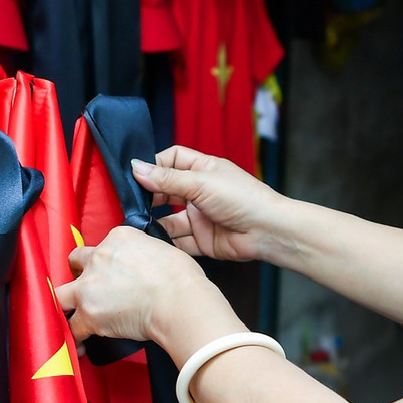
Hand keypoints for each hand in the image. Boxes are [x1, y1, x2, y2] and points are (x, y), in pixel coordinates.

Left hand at [56, 226, 216, 345]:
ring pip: (59, 294)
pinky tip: (81, 344)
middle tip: (90, 287)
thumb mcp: (163, 249)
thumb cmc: (181, 278)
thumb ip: (145, 254)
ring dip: (65, 304)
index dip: (107, 260)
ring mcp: (89, 285)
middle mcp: (99, 257)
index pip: (104, 245)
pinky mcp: (89, 313)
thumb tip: (145, 268)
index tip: (113, 272)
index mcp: (119, 238)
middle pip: (75, 261)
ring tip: (74, 316)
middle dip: (79, 273)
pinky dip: (76, 336)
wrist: (178, 301)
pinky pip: (72, 327)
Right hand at [133, 147, 292, 262]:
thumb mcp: (200, 183)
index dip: (155, 165)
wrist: (268, 231)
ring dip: (154, 221)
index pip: (172, 160)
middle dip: (150, 196)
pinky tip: (153, 241)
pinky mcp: (202, 240)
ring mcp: (201, 217)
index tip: (136, 173)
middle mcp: (200, 192)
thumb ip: (167, 179)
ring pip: (169, 219)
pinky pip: (178, 241)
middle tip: (133, 202)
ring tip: (139, 224)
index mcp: (203, 170)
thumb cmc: (243, 198)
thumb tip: (136, 167)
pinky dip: (165, 242)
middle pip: (166, 191)